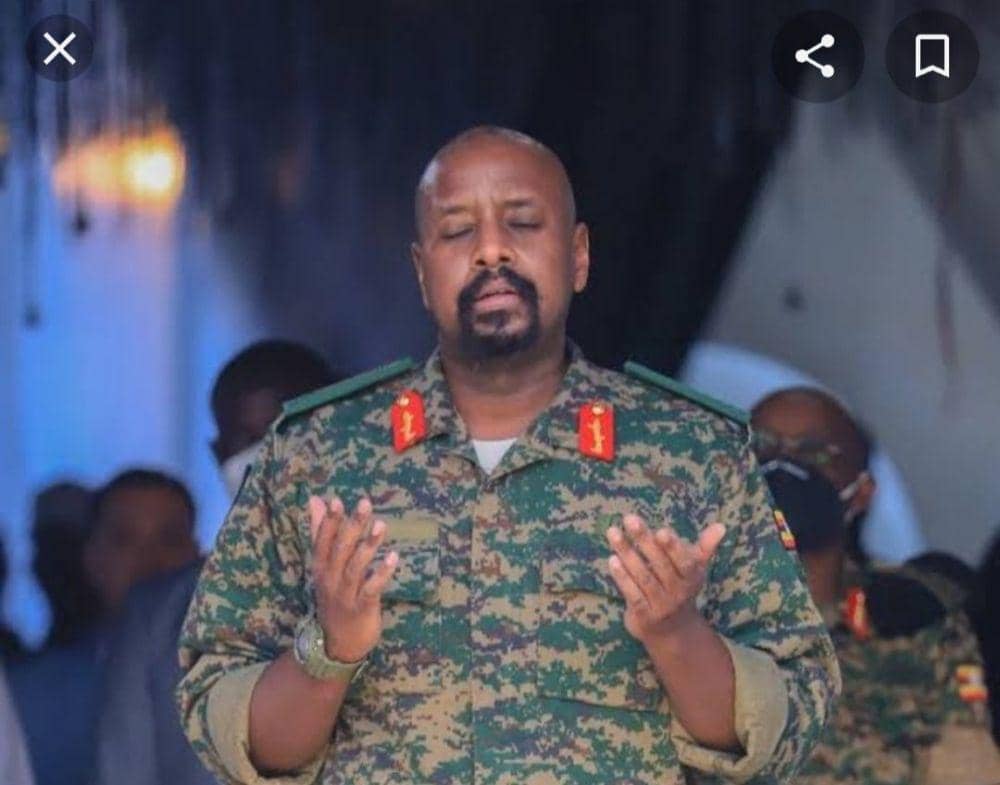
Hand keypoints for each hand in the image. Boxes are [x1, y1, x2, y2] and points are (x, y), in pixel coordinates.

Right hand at [308, 496, 397, 661]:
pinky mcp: (362, 608)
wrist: (337, 643)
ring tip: (381, 525)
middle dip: (352, 526)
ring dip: (368, 546)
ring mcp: (346, 595)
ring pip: (356, 567)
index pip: (322, 541)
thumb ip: (320, 532)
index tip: (337, 500)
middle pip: (340, 550)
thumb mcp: (324, 565)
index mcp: (321, 567)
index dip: (329, 522)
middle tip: (365, 503)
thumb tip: (315, 499)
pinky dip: (382, 574)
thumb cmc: (334, 596)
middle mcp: (330, 580)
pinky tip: (393, 558)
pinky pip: (371, 589)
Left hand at [605, 515, 725, 644]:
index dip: (673, 547)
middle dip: (644, 540)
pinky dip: (622, 578)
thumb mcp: (695, 568)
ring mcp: (661, 605)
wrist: (673, 632)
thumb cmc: (680, 588)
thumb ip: (705, 546)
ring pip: (643, 577)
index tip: (660, 531)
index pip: (684, 561)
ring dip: (627, 554)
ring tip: (613, 533)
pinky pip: (633, 595)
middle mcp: (678, 592)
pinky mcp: (644, 616)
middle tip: (629, 519)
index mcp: (692, 578)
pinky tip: (612, 560)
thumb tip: (721, 526)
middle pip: (660, 565)